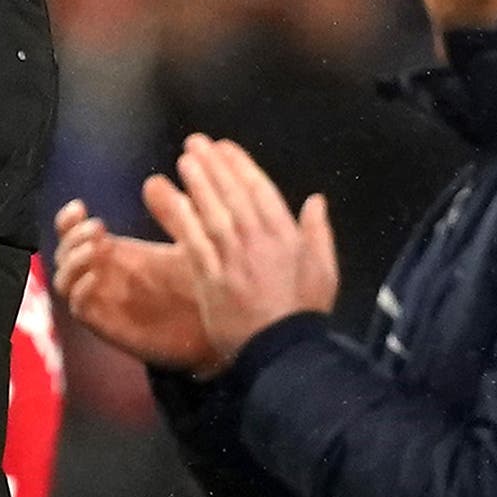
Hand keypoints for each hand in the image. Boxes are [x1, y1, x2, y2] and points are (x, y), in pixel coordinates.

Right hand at [52, 199, 221, 371]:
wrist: (218, 330)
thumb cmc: (204, 285)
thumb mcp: (191, 241)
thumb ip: (174, 215)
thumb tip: (155, 181)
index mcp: (117, 253)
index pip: (75, 233)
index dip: (68, 220)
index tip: (80, 206)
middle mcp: (104, 275)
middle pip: (63, 253)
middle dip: (71, 236)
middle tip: (98, 229)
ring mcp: (104, 300)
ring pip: (63, 280)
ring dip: (72, 260)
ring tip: (97, 248)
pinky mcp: (107, 325)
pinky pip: (79, 308)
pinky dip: (79, 291)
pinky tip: (95, 279)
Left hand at [145, 135, 337, 364]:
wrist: (282, 353)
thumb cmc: (304, 314)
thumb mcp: (324, 271)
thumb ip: (318, 232)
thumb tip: (316, 200)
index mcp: (287, 237)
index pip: (261, 190)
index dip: (241, 166)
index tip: (226, 148)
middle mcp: (258, 242)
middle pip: (232, 194)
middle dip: (214, 165)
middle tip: (196, 143)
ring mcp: (233, 259)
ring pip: (212, 212)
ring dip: (197, 183)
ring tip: (184, 160)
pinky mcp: (210, 279)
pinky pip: (195, 241)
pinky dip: (184, 218)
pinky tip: (173, 199)